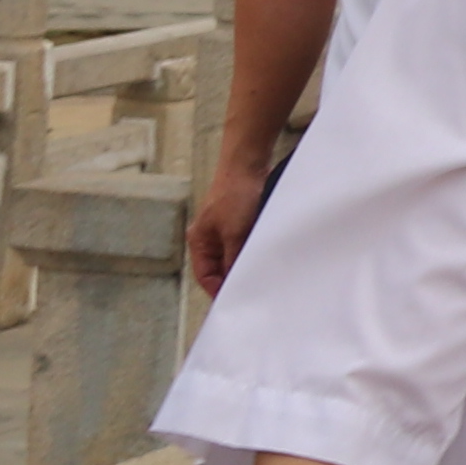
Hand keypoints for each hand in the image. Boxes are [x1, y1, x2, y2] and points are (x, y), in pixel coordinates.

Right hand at [188, 154, 270, 298]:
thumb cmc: (235, 195)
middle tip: (252, 291)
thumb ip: (233, 259)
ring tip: (261, 275)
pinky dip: (254, 250)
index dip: (218, 289)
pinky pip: (246, 243)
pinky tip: (266, 256)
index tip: (235, 301)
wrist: (248, 164)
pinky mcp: (242, 220)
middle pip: (220, 268)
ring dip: (246, 263)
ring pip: (235, 256)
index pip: (205, 276)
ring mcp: (226, 229)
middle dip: (234, 278)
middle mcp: (210, 237)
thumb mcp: (234, 233)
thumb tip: (237, 283)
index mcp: (199, 242)